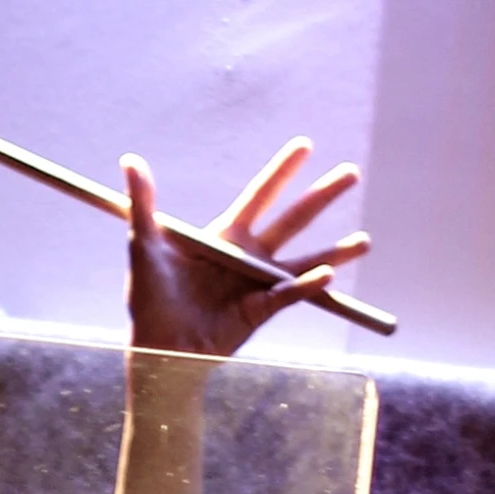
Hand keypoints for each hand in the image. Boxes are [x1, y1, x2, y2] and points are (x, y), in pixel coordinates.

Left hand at [124, 139, 370, 356]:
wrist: (157, 348)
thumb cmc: (149, 300)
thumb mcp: (144, 247)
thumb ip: (144, 204)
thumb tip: (131, 161)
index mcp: (224, 235)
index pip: (260, 195)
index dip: (282, 171)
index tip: (305, 145)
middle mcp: (246, 255)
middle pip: (291, 220)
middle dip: (320, 197)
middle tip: (351, 174)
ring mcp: (256, 284)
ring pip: (302, 261)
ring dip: (333, 251)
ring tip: (364, 242)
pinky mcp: (259, 311)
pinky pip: (289, 295)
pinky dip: (308, 285)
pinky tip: (328, 274)